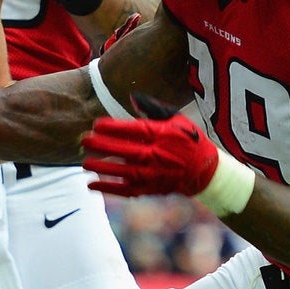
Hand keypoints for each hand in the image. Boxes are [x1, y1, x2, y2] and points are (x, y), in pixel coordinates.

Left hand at [84, 110, 220, 198]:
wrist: (205, 171)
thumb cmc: (188, 141)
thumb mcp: (176, 119)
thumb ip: (153, 108)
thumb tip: (132, 97)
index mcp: (162, 136)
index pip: (135, 130)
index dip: (114, 127)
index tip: (96, 124)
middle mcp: (157, 156)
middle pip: (126, 151)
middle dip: (103, 146)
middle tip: (84, 141)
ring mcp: (153, 175)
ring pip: (124, 172)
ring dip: (103, 168)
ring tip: (85, 163)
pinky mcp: (150, 189)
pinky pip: (127, 190)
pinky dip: (109, 189)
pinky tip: (91, 185)